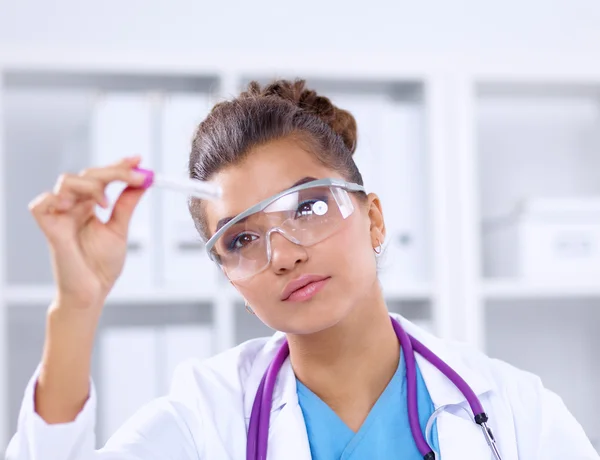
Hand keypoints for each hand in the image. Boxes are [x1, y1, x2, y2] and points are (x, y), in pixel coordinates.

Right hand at [29, 156, 148, 309]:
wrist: (93, 291)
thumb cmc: (102, 265)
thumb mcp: (120, 229)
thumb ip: (127, 204)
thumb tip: (144, 181)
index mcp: (90, 205)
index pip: (102, 177)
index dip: (118, 165)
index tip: (139, 159)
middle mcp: (74, 206)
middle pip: (87, 174)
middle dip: (114, 171)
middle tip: (136, 176)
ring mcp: (60, 215)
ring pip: (67, 181)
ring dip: (91, 184)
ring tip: (105, 203)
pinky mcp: (48, 227)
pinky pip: (42, 203)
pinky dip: (58, 199)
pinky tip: (75, 208)